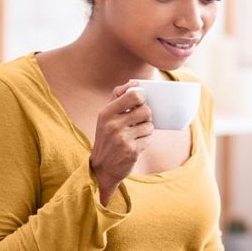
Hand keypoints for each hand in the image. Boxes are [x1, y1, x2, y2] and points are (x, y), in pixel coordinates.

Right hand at [89, 81, 153, 204]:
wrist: (102, 167)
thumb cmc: (107, 137)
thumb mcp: (106, 117)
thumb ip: (118, 98)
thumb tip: (135, 82)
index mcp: (106, 113)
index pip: (134, 95)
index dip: (141, 98)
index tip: (139, 103)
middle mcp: (113, 125)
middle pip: (146, 110)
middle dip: (146, 116)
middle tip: (139, 122)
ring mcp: (122, 139)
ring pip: (149, 126)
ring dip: (146, 130)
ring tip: (136, 135)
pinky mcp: (132, 151)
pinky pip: (149, 139)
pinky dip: (145, 142)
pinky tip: (135, 145)